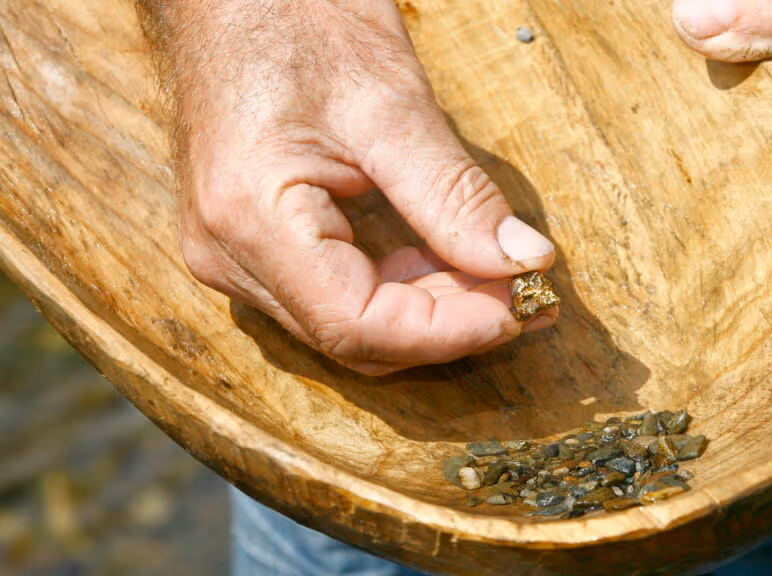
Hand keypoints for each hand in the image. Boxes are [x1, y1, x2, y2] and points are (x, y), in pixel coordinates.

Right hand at [147, 0, 557, 374]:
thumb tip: (524, 260)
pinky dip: (399, 288)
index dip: (448, 332)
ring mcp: (235, 255)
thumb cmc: (296, 20)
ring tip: (499, 275)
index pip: (357, 326)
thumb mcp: (391, 103)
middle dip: (449, 324)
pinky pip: (334, 296)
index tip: (521, 306)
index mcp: (252, 219)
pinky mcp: (252, 246)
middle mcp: (231, 256)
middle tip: (528, 294)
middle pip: (355, 337)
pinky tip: (447, 260)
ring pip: (349, 325)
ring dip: (430, 309)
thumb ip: (455, 194)